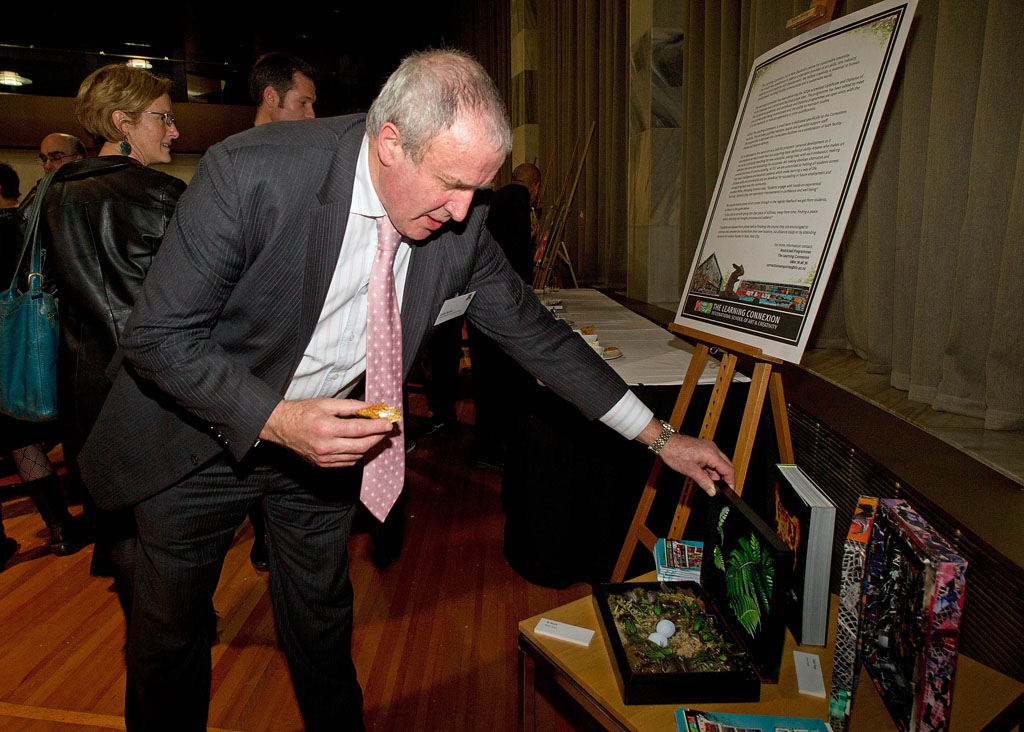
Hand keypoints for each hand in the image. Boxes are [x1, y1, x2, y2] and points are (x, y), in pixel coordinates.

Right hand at [259, 398, 393, 466]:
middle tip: (386, 429)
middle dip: (378, 437)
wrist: (281, 427)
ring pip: (357, 455)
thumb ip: (351, 406)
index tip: (388, 423)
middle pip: (362, 445)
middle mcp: (326, 446)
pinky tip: (361, 444)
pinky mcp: (324, 464)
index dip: (377, 427)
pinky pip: (348, 462)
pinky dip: (358, 453)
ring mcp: (325, 458)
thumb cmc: (303, 412)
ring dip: (370, 446)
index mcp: (327, 428)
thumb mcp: (327, 403)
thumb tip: (370, 407)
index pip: (360, 430)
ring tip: (376, 435)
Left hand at [637, 418, 733, 495]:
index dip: (731, 481)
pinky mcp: (704, 448)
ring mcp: (709, 448)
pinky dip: (710, 469)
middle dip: (724, 478)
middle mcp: (712, 449)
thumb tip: (712, 491)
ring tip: (706, 482)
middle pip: (726, 466)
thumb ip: (703, 482)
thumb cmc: (675, 452)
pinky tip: (703, 475)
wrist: (665, 442)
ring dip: (715, 474)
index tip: (730, 490)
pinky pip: (712, 460)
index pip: (728, 469)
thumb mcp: (690, 471)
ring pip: (719, 464)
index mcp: (711, 453)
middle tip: (720, 489)